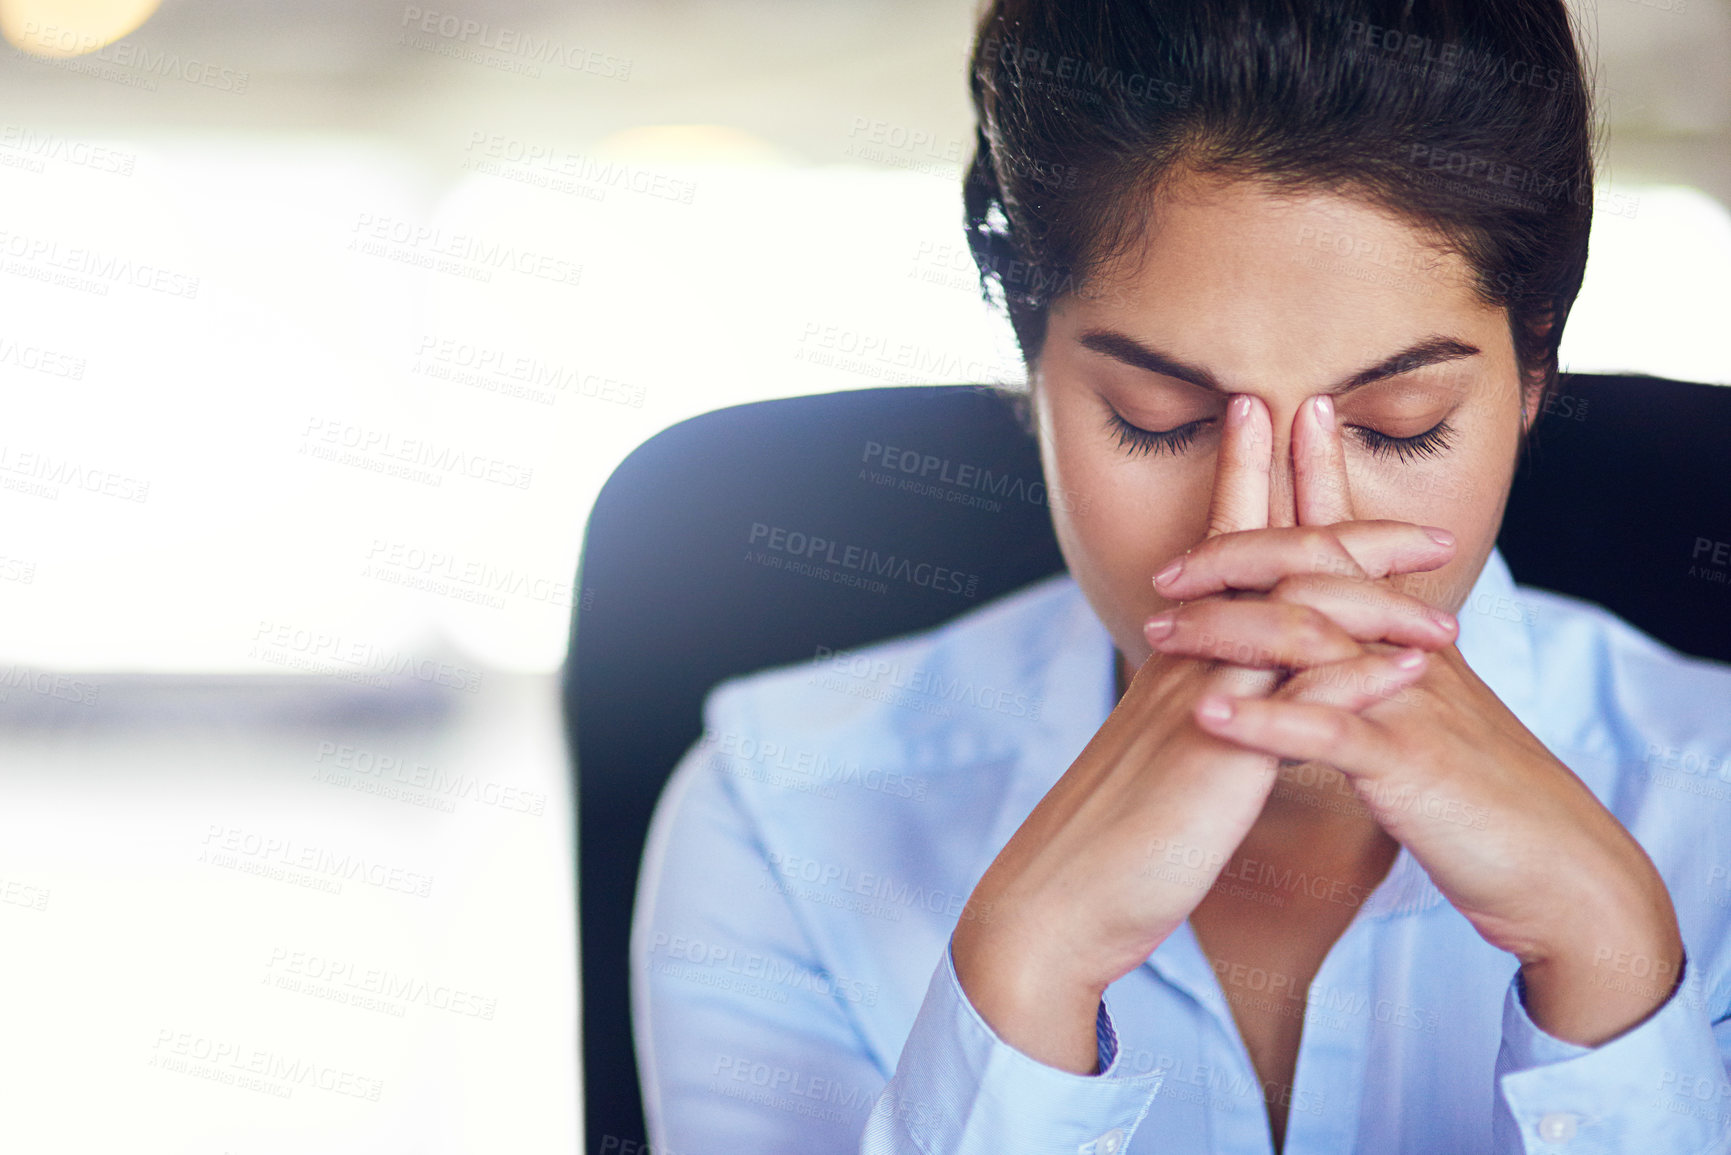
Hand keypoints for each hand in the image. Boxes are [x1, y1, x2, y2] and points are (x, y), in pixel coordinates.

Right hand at [951, 396, 1445, 1072]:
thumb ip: (1202, 701)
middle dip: (1314, 492)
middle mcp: (1190, 666)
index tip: (1273, 412)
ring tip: (1433, 551)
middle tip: (1344, 426)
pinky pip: (1301, 709)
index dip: (1245, 475)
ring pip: (1292, 619)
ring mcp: (1205, 709)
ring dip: (1368, 580)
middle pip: (1262, 558)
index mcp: (1178, 658)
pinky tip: (1411, 665)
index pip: (1221, 547)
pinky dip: (1360, 680)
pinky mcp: (1221, 764)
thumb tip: (1235, 677)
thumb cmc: (1116, 833)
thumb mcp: (1164, 747)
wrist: (1059, 899)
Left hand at [1156, 395, 1686, 1045]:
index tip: (1279, 414)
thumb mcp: (1423, 714)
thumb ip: (1375, 668)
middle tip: (1169, 568)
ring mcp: (1409, 701)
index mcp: (1407, 636)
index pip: (1352, 540)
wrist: (1556, 866)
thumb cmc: (1479, 794)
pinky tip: (1209, 712)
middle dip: (1240, 553)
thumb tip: (1325, 641)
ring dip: (1229, 627)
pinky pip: (1330, 730)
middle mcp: (1408, 650)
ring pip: (1313, 636)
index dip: (1318, 477)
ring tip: (1161, 629)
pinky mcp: (1409, 763)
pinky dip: (1265, 719)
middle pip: (1319, 571)